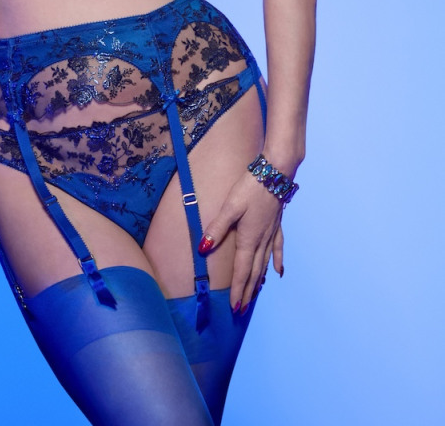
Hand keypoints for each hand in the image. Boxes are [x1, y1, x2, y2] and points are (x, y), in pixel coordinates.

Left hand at [199, 172, 284, 311]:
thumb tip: (203, 248)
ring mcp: (271, 233)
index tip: (235, 307)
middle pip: (253, 271)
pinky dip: (278, 261)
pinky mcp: (277, 225)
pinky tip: (279, 272)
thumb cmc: (250, 188)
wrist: (275, 173)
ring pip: (265, 263)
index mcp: (249, 238)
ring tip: (255, 295)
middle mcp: (261, 240)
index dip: (238, 289)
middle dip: (247, 291)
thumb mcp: (230, 206)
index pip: (241, 270)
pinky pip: (278, 248)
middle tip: (242, 309)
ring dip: (259, 280)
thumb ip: (217, 227)